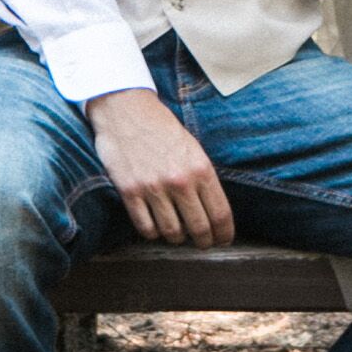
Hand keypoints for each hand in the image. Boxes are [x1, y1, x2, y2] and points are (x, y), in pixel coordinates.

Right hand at [88, 88, 231, 247]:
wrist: (126, 109)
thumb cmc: (161, 127)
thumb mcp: (192, 148)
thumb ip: (203, 177)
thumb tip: (212, 210)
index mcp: (200, 168)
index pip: (220, 214)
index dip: (224, 234)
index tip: (223, 240)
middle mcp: (179, 181)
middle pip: (199, 229)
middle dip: (204, 241)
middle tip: (203, 243)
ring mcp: (153, 188)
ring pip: (172, 233)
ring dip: (177, 237)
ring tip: (178, 232)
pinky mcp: (130, 192)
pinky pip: (146, 228)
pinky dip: (153, 232)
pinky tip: (155, 225)